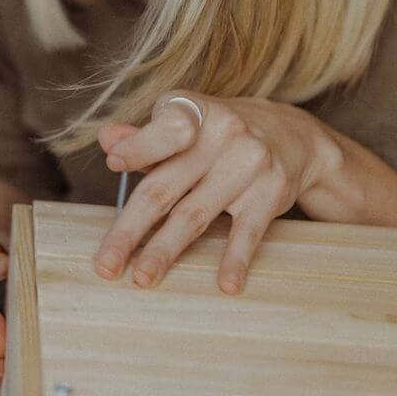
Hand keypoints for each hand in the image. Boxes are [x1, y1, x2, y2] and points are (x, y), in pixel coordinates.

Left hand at [93, 92, 337, 293]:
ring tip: (142, 278)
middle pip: (164, 187)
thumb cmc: (214, 134)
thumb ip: (143, 138)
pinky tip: (226, 284)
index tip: (113, 164)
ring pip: (195, 215)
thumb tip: (107, 139)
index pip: (165, 130)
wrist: (291, 134)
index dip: (138, 147)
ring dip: (164, 251)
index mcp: (192, 111)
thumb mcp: (182, 124)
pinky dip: (236, 260)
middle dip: (130, 229)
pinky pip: (248, 232)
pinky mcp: (271, 193)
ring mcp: (249, 164)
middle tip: (106, 264)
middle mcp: (222, 133)